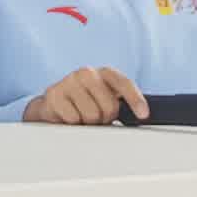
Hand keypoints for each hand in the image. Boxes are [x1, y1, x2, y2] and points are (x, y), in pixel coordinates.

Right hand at [23, 67, 146, 125]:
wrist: (53, 104)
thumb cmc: (85, 103)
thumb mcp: (106, 99)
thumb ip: (121, 104)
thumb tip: (141, 115)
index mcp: (104, 72)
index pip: (124, 83)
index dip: (135, 99)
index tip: (143, 114)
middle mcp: (86, 73)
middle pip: (109, 106)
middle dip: (106, 117)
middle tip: (98, 117)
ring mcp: (69, 81)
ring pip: (91, 115)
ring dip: (88, 122)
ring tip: (82, 116)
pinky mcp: (54, 94)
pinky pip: (73, 118)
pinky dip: (73, 123)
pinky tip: (69, 116)